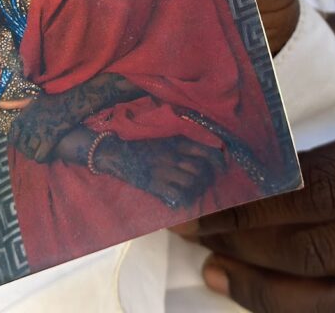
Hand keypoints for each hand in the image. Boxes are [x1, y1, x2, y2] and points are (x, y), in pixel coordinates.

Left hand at [0, 93, 78, 162]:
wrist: (70, 104)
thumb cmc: (51, 102)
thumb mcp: (31, 99)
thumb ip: (15, 103)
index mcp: (22, 118)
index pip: (12, 137)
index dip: (17, 142)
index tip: (24, 142)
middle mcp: (27, 126)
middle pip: (20, 146)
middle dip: (26, 149)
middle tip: (34, 149)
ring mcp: (38, 133)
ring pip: (29, 152)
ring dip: (34, 154)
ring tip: (41, 152)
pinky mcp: (49, 140)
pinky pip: (39, 157)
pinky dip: (42, 158)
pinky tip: (47, 155)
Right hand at [94, 135, 224, 207]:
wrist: (113, 150)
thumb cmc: (138, 142)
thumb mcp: (163, 135)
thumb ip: (181, 140)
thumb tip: (206, 146)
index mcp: (176, 142)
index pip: (206, 150)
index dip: (218, 160)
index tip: (221, 166)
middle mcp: (172, 155)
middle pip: (201, 170)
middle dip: (206, 178)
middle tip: (204, 182)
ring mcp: (163, 170)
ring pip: (192, 183)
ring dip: (195, 189)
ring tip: (192, 191)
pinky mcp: (153, 184)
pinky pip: (177, 195)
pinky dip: (182, 199)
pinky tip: (179, 199)